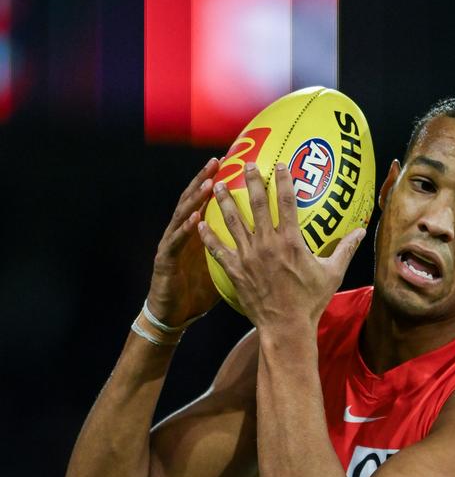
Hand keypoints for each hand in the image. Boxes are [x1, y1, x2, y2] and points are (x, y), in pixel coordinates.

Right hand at [147, 158, 221, 326]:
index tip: (233, 166)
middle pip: (194, 200)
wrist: (173, 315)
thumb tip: (266, 252)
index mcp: (198, 234)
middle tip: (218, 162)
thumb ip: (237, 254)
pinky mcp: (165, 260)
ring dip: (195, 199)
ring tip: (208, 183)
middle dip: (204, 179)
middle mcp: (183, 233)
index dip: (218, 184)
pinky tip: (195, 218)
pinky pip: (176, 242)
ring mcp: (172, 244)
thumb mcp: (221, 270)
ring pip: (183, 215)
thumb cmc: (198, 293)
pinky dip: (185, 229)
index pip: (208, 203)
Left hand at [197, 162, 364, 332]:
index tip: (280, 164)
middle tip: (246, 164)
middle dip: (251, 181)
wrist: (286, 327)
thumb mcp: (332, 274)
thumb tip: (362, 231)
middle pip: (257, 204)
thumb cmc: (310, 301)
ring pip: (233, 221)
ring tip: (218, 186)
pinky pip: (218, 250)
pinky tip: (201, 224)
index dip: (284, 180)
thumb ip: (345, 249)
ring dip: (225, 201)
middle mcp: (267, 243)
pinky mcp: (235, 271)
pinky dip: (209, 236)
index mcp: (291, 241)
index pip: (287, 202)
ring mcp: (249, 256)